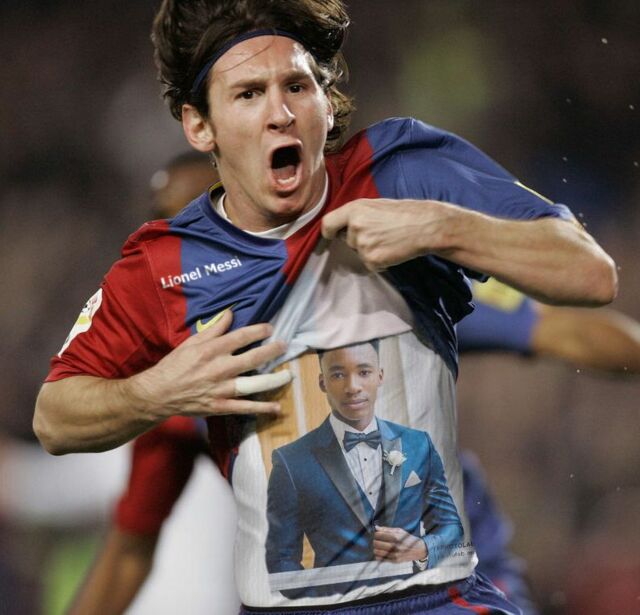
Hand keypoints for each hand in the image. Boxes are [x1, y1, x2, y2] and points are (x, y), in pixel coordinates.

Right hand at [128, 309, 288, 418]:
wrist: (158, 393)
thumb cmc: (174, 365)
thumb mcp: (191, 342)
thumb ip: (214, 329)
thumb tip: (230, 313)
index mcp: (212, 350)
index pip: (242, 337)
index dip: (259, 331)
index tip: (271, 329)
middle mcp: (220, 368)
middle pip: (254, 358)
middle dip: (273, 351)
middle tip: (284, 346)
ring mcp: (222, 389)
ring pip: (254, 383)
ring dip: (274, 379)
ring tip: (288, 375)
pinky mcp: (220, 406)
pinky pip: (245, 408)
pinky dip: (262, 408)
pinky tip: (277, 407)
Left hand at [321, 198, 454, 269]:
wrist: (425, 226)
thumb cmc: (404, 213)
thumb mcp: (375, 205)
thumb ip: (357, 214)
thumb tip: (342, 226)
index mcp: (354, 209)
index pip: (327, 224)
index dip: (329, 232)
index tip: (332, 235)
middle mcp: (355, 227)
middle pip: (347, 240)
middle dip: (359, 240)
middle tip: (380, 233)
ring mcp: (363, 245)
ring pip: (359, 253)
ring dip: (371, 251)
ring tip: (389, 240)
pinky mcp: (372, 260)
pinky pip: (370, 265)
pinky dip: (380, 262)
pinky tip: (392, 250)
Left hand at [373, 525, 426, 561]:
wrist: (418, 549)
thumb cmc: (408, 539)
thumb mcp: (399, 531)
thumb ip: (386, 529)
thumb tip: (376, 527)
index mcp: (396, 537)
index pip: (378, 535)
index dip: (376, 534)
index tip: (377, 534)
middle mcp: (395, 546)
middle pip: (376, 543)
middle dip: (375, 540)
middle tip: (378, 540)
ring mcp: (395, 555)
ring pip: (377, 551)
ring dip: (376, 548)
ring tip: (379, 546)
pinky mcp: (394, 561)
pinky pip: (380, 558)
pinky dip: (379, 555)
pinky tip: (382, 551)